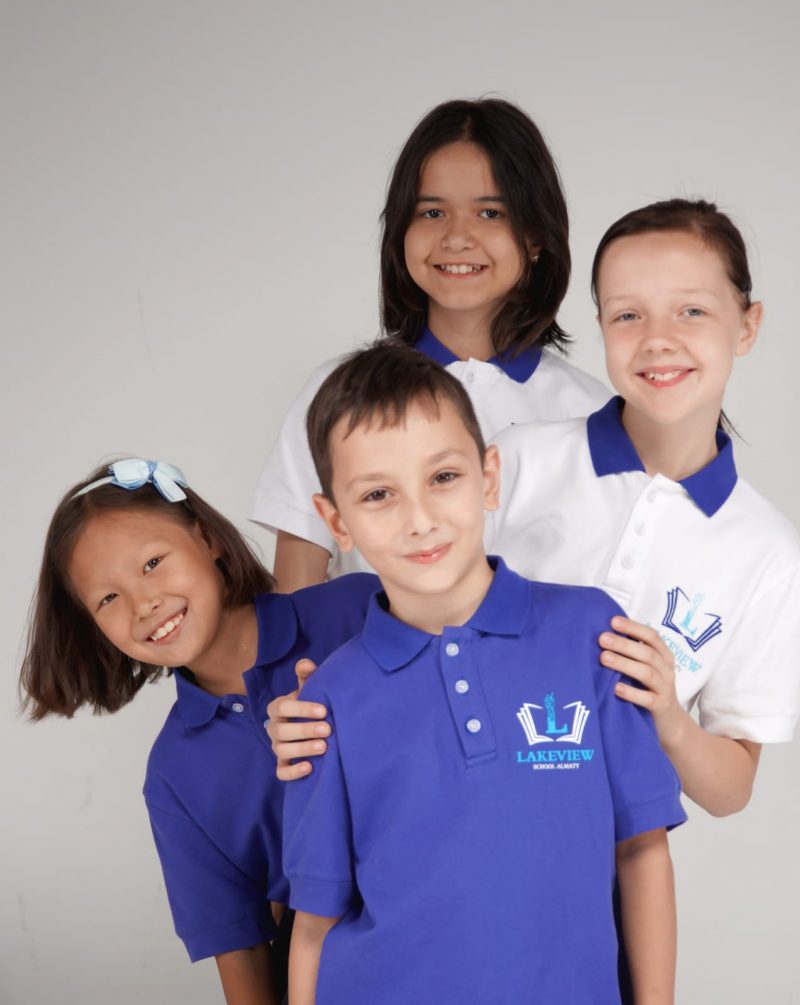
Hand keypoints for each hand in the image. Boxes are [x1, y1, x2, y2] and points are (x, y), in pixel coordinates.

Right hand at [266, 659, 330, 780]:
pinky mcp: (282, 765)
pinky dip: (293, 772)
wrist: (309, 723)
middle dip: (305, 730)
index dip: (302, 709)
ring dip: (302, 749)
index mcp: (277, 708)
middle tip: (328, 729)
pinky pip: (282, 772)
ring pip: (282, 751)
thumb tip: (307, 664)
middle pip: (282, 731)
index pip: (283, 707)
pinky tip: (310, 768)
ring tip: (323, 747)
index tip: (324, 710)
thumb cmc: (309, 703)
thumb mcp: (307, 688)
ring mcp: (277, 748)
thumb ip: (306, 675)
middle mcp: (274, 728)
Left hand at [599, 617, 684, 746]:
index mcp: (663, 655)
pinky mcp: (660, 706)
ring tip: (604, 658)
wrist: (670, 722)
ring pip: (647, 673)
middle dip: (624, 644)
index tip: (612, 621)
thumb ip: (632, 652)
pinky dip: (632, 693)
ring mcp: (665, 688)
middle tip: (602, 639)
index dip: (633, 627)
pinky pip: (647, 699)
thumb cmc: (650, 687)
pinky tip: (616, 688)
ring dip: (624, 664)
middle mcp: (666, 669)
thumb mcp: (646, 666)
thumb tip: (604, 633)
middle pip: (647, 653)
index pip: (652, 636)